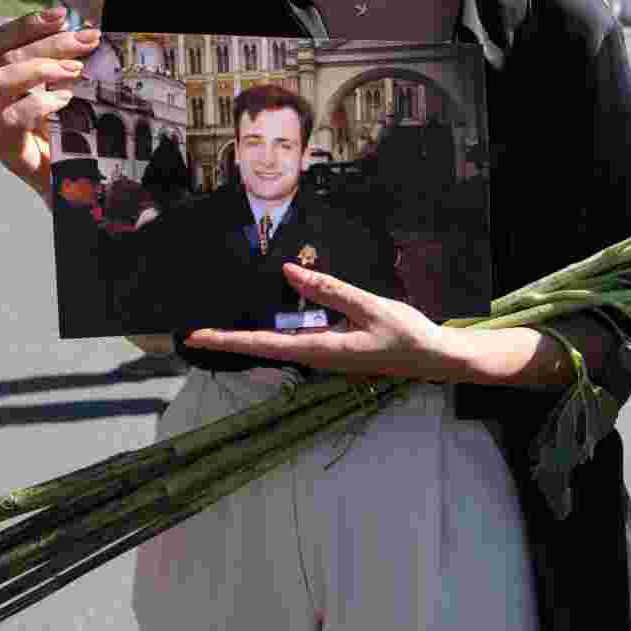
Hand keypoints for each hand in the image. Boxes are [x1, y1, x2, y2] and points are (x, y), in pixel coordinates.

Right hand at [0, 7, 101, 209]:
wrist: (71, 187)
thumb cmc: (67, 140)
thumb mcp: (62, 96)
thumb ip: (60, 69)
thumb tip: (85, 36)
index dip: (27, 24)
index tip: (63, 14)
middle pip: (1, 57)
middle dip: (47, 43)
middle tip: (86, 40)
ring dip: (39, 68)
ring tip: (75, 70)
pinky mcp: (3, 150)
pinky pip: (13, 118)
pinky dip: (41, 103)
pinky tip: (66, 100)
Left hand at [184, 264, 456, 380]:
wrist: (435, 357)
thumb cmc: (407, 334)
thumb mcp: (369, 307)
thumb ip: (329, 290)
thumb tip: (288, 273)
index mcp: (322, 350)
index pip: (264, 345)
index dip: (229, 340)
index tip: (197, 337)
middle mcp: (317, 357)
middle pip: (263, 349)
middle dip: (230, 341)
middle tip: (195, 332)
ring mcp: (325, 355)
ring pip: (278, 346)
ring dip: (249, 337)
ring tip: (220, 326)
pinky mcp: (334, 349)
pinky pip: (295, 341)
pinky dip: (273, 332)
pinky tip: (266, 320)